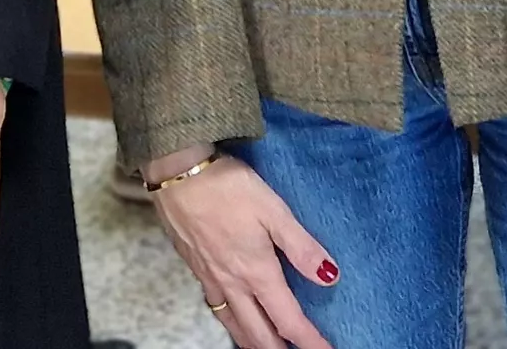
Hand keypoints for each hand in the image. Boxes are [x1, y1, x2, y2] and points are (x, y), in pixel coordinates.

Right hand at [149, 152, 334, 348]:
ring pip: (235, 326)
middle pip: (259, 334)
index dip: (309, 341)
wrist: (176, 174)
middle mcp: (233, 284)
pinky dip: (232, 325)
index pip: (288, 320)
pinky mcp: (196, 268)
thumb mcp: (274, 210)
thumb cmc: (227, 187)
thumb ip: (302, 247)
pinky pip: (217, 310)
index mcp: (257, 272)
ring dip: (254, 343)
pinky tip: (236, 318)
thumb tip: (330, 276)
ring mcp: (211, 279)